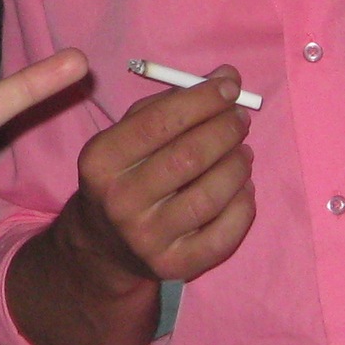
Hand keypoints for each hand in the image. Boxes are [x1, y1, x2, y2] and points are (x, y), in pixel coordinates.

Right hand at [57, 68, 253, 284]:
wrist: (103, 243)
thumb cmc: (123, 175)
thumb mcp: (125, 136)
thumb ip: (170, 103)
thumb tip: (226, 77)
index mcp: (100, 161)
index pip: (158, 122)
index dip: (201, 100)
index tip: (229, 86)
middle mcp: (120, 201)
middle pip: (188, 157)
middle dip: (225, 130)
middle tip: (240, 119)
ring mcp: (147, 239)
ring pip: (210, 195)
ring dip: (238, 165)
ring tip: (243, 152)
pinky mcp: (174, 266)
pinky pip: (223, 235)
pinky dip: (243, 205)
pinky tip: (243, 188)